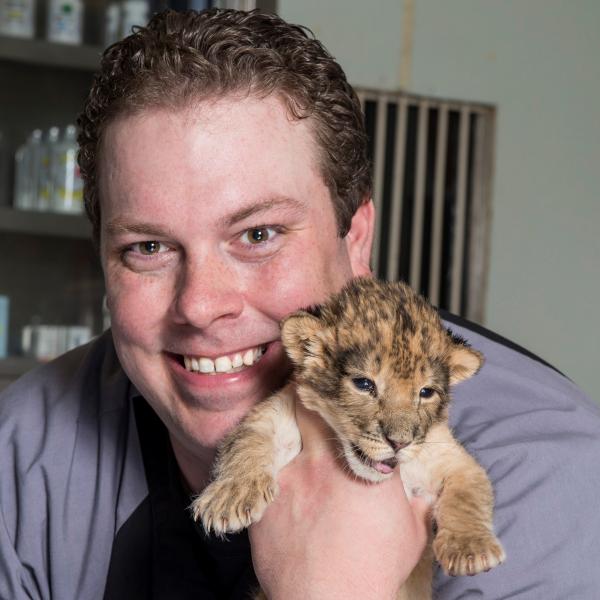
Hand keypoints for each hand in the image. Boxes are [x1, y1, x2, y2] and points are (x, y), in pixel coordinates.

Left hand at [249, 400, 429, 599]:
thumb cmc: (373, 570)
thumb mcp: (410, 534)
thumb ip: (415, 506)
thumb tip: (423, 496)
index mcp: (370, 466)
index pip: (364, 418)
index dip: (357, 405)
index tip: (351, 397)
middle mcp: (330, 462)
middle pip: (316, 406)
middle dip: (314, 396)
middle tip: (310, 388)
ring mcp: (295, 476)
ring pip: (284, 426)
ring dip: (287, 419)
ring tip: (284, 411)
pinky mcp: (269, 497)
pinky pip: (262, 463)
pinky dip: (267, 458)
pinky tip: (263, 458)